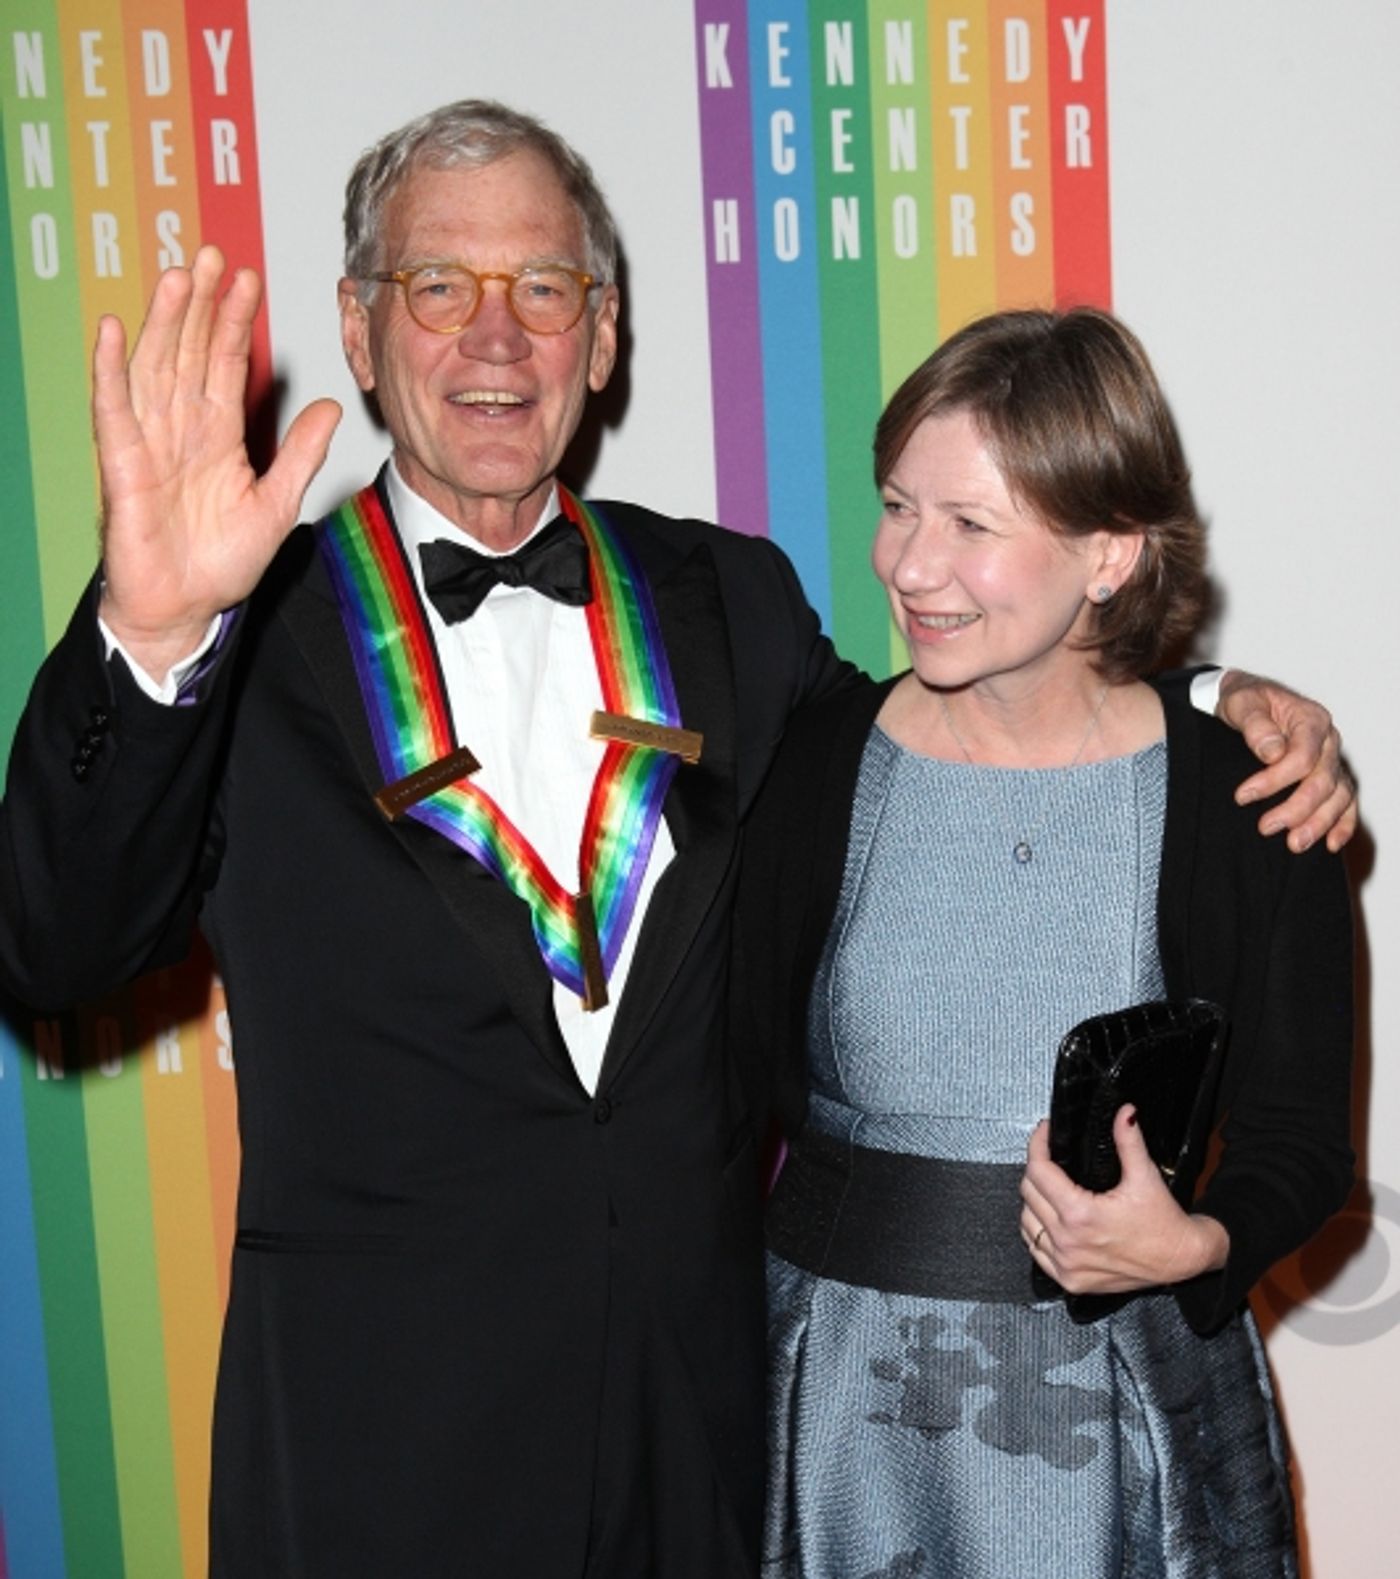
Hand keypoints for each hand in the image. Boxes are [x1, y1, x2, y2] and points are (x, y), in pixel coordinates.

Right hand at [95, 245, 341, 681]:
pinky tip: (112, 331)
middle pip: (188, 353)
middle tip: (213, 256)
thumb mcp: (276, 505)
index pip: (224, 364)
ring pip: (155, 369)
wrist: (185, 610)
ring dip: (164, 323)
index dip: (234, 322)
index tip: (248, 280)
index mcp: (217, 436)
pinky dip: (111, 371)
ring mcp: (149, 443)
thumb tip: (329, 407)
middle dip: (201, 305)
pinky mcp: (123, 467)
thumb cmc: (221, 563)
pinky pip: (114, 412)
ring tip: (178, 277)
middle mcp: (181, 430)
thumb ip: (299, 454)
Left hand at [1019, 1109, 1228, 1294]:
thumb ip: (1129, 1141)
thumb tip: (1124, 1113)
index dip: (1038, 1145)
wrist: (1182, 1260)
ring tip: (1050, 1187)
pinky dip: (1037, 1232)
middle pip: (1029, 1193)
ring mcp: (1066, 1264)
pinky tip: (1049, 1219)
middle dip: (1037, 1169)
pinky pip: (1036, 1250)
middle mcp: (1069, 1242)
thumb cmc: (1165, 1224)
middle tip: (1051, 1157)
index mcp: (1081, 1215)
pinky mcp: (1070, 1280)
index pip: (1039, 1171)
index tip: (1044, 1133)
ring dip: (1034, 1201)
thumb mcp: (1145, 1177)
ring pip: (1027, 1222)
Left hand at [1215, 669, 1355, 852]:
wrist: (1251, 701)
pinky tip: (1330, 844)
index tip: (1242, 796)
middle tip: (1266, 827)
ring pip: (1339, 796)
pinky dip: (1343, 824)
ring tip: (1294, 844)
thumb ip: (1255, 724)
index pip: (1302, 756)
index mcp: (1310, 719)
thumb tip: (1272, 752)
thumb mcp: (1242, 703)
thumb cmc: (1246, 701)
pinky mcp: (1330, 776)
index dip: (1274, 780)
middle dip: (1296, 808)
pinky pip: (1346, 802)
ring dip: (1319, 823)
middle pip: (1323, 781)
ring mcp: (1332, 760)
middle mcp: (1329, 741)